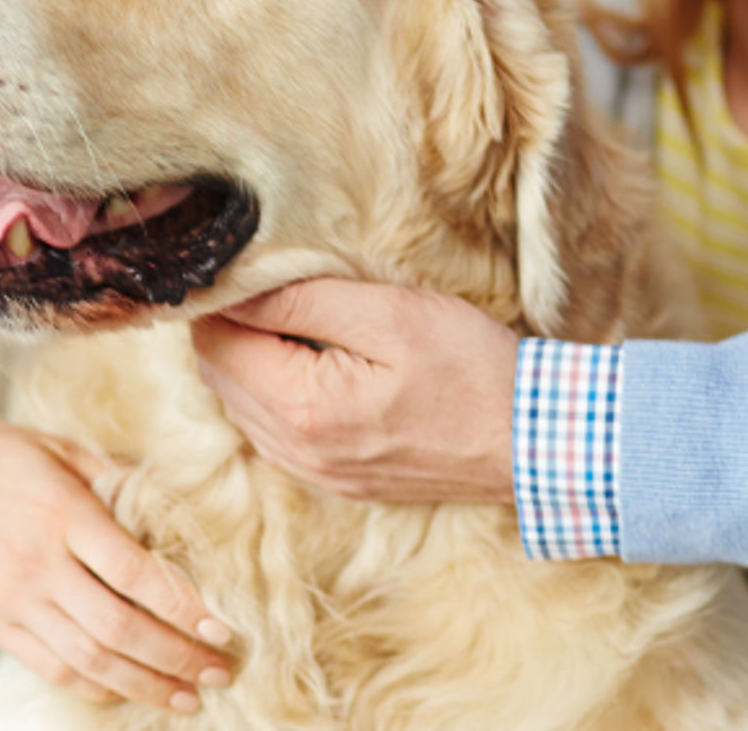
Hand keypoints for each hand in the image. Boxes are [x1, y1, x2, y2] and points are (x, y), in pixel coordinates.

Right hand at [0, 419, 232, 711]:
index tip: (223, 626)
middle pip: (122, 628)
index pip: (137, 572)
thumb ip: (105, 469)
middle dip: (179, 657)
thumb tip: (164, 487)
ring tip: (187, 696)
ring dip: (148, 683)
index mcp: (61, 512)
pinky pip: (54, 668)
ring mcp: (16, 601)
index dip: (185, 606)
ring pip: (93, 660)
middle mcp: (41, 564)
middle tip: (220, 671)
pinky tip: (127, 690)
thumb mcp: (45, 444)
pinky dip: (96, 686)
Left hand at [190, 279, 518, 502]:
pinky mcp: (334, 479)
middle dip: (235, 328)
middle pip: (220, 375)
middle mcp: (295, 451)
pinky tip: (316, 365)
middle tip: (276, 289)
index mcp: (301, 409)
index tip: (250, 272)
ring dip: (253, 360)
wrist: (536, 441)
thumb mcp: (388, 314)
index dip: (224, 301)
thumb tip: (237, 291)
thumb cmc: (471, 368)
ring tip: (301, 323)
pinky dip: (276, 392)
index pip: (215, 345)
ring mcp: (314, 472)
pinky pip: (273, 430)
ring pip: (241, 403)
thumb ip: (302, 301)